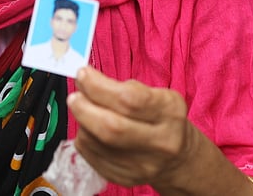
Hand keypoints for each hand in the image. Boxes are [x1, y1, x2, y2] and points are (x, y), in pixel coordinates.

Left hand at [69, 68, 203, 190]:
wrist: (177, 158)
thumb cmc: (163, 119)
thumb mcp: (158, 95)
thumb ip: (126, 87)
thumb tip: (89, 80)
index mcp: (170, 113)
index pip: (129, 99)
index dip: (98, 86)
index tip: (83, 75)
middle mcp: (160, 142)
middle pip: (111, 127)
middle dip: (84, 108)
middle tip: (75, 96)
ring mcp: (143, 165)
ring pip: (96, 141)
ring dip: (82, 122)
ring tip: (85, 111)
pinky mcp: (126, 178)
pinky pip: (92, 156)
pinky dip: (84, 138)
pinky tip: (90, 129)